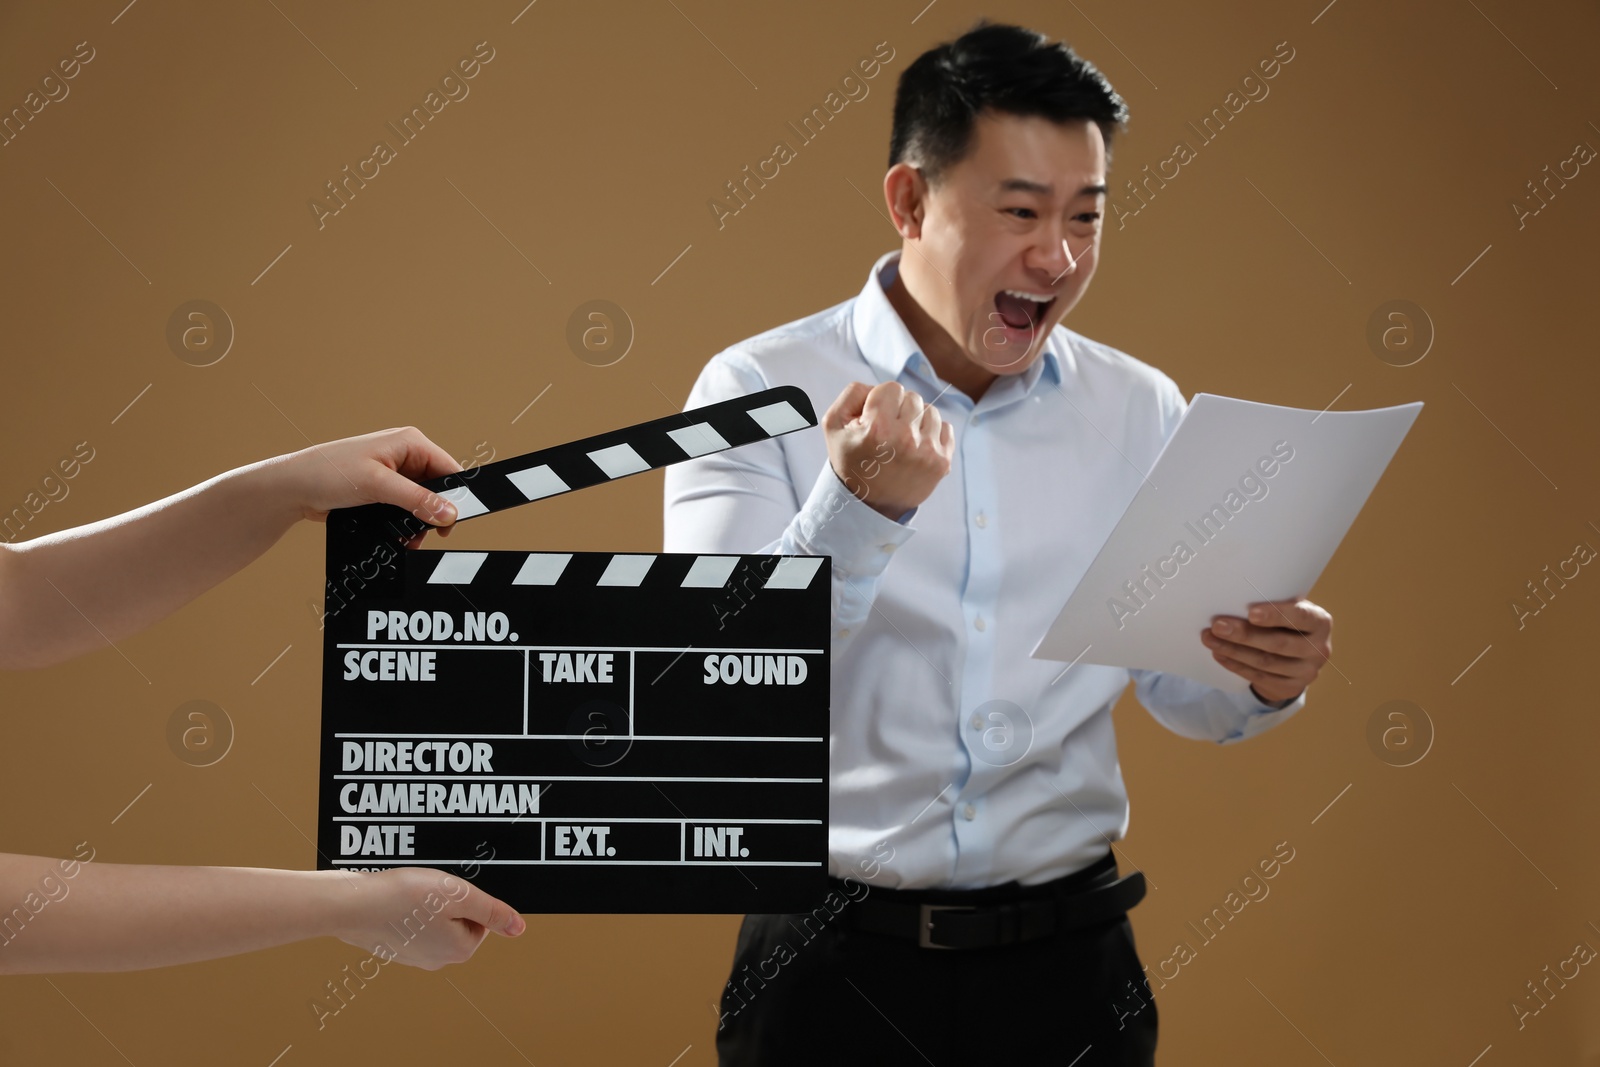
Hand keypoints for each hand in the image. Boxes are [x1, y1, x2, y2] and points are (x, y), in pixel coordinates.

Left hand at [277, 427, 464, 544]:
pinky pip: (405, 508)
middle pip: (438, 488)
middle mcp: (404, 455)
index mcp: (409, 442)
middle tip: (428, 534)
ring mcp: (393, 473)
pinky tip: (397, 534)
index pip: (449, 468)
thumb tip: (448, 513)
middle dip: (433, 513)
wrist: (293, 488)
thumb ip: (416, 499)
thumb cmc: (327, 472)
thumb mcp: (377, 485)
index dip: (456, 496)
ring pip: (422, 501)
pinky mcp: (382, 489)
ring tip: (408, 537)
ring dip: (417, 522)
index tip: (454, 521)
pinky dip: (404, 523)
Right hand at [334, 867, 524, 970]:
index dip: (466, 897)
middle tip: (427, 890)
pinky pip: (409, 923)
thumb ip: (492, 911)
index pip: (481, 919)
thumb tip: (519, 928)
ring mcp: (412, 956)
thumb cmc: (406, 897)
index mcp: (460, 950)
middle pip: (458, 919)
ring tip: (409, 894)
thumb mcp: (460, 895)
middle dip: (446, 900)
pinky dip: (405, 909)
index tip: (446, 890)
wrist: (353, 904)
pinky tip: (394, 900)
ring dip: (425, 904)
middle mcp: (437, 959)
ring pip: (433, 920)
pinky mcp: (392, 947)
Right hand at [823, 381, 953, 519]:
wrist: (869, 504)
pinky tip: (917, 447)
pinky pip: (946, 428)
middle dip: (899, 410)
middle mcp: (905, 439)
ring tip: (903, 440)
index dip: (882, 400)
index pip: (892, 388)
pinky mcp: (942, 462)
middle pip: (913, 397)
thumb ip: (852, 393)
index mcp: (877, 428)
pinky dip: (933, 434)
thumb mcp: (834, 425)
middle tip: (888, 432)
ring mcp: (927, 452)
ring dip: (917, 421)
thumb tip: (879, 386)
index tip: (875, 419)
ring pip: (931, 411)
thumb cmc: (852, 461)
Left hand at [1200, 598, 1332, 705]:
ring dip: (1233, 650)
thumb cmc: (1286, 623)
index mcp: (1320, 622)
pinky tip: (1219, 654)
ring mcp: (1307, 672)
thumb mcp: (1287, 611)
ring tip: (1210, 638)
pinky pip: (1259, 676)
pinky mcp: (1291, 687)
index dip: (1276, 615)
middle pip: (1278, 643)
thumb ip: (1272, 605)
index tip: (1251, 613)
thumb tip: (1232, 601)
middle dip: (1244, 635)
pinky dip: (1236, 664)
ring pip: (1265, 662)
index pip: (1300, 617)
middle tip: (1217, 626)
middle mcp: (1319, 648)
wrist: (1297, 657)